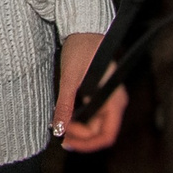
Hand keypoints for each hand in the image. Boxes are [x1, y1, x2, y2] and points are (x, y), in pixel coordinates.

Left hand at [53, 32, 126, 152]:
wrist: (83, 29)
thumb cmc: (82, 48)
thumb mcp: (70, 78)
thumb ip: (64, 105)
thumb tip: (58, 129)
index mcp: (114, 99)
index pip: (106, 135)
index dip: (88, 143)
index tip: (67, 140)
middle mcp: (113, 103)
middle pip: (98, 133)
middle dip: (79, 136)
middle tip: (57, 130)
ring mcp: (106, 100)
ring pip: (93, 125)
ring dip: (76, 128)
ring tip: (58, 123)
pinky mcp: (97, 96)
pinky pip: (89, 115)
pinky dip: (76, 119)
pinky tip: (63, 116)